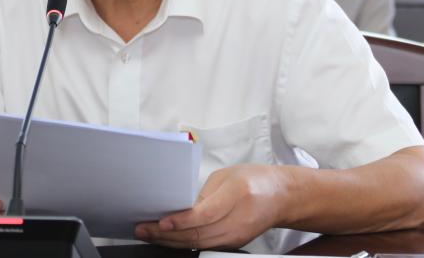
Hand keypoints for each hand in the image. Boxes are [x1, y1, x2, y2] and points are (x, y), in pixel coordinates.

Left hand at [134, 164, 291, 249]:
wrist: (280, 197)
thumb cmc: (254, 180)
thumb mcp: (226, 177)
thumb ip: (203, 193)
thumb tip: (179, 207)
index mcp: (237, 195)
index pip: (206, 214)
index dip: (181, 220)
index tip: (161, 221)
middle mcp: (238, 220)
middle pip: (198, 233)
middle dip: (166, 233)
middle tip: (143, 229)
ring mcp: (236, 236)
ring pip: (198, 243)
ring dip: (171, 241)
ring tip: (149, 235)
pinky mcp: (233, 244)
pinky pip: (204, 246)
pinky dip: (184, 243)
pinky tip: (168, 239)